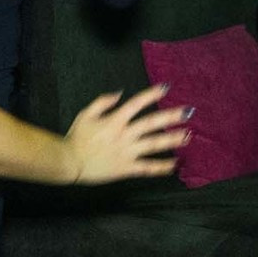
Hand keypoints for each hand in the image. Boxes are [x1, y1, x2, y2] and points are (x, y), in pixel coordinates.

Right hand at [61, 84, 189, 183]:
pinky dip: (161, 167)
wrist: (69, 162)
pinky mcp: (126, 168)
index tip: (166, 88)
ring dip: (172, 140)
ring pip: (153, 144)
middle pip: (151, 124)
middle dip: (171, 117)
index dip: (151, 94)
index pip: (137, 104)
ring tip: (188, 136)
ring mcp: (127, 152)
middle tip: (188, 112)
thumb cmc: (77, 138)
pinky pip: (147, 168)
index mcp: (114, 120)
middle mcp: (124, 135)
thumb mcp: (85, 114)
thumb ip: (102, 102)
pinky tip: (174, 165)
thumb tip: (119, 93)